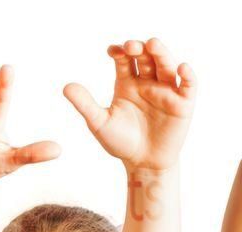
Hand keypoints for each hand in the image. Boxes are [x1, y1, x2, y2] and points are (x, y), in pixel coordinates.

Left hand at [64, 38, 194, 171]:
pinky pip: (188, 85)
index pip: (124, 60)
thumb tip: (66, 86)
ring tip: (153, 44)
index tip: (112, 50)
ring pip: (166, 66)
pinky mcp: (182, 103)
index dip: (120, 52)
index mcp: (127, 84)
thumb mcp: (99, 123)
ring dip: (161, 54)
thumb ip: (84, 104)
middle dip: (140, 49)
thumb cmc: (120, 142)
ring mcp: (166, 91)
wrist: (141, 163)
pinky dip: (187, 75)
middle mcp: (147, 83)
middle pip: (146, 58)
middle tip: (131, 46)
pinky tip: (181, 68)